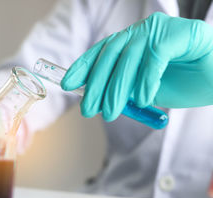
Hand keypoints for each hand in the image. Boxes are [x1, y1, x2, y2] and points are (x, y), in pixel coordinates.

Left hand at [61, 12, 212, 120]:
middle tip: (89, 110)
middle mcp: (142, 32)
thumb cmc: (184, 83)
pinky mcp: (180, 33)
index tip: (68, 84)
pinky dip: (146, 79)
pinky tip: (144, 98)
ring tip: (111, 111)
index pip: (102, 52)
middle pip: (111, 55)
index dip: (83, 67)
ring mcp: (161, 29)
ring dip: (117, 88)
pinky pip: (155, 56)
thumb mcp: (144, 91)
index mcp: (131, 42)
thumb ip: (122, 90)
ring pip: (129, 57)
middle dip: (97, 85)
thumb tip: (94, 97)